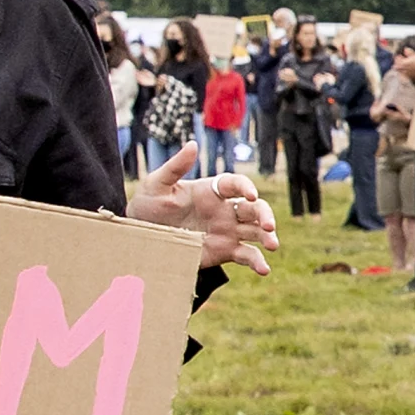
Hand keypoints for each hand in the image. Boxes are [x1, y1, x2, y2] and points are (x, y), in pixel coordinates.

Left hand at [131, 143, 278, 272]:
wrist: (142, 237)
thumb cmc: (149, 205)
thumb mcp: (157, 184)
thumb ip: (175, 167)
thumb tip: (192, 144)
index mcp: (212, 191)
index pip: (236, 185)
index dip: (247, 187)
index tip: (251, 196)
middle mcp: (225, 210)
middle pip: (254, 209)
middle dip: (264, 215)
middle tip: (269, 226)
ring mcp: (228, 231)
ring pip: (256, 232)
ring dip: (267, 237)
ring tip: (272, 245)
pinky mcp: (225, 251)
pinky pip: (247, 255)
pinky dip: (258, 262)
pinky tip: (264, 270)